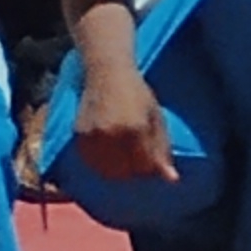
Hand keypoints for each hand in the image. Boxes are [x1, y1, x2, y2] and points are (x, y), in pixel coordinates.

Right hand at [66, 54, 175, 181]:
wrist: (106, 71)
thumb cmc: (137, 92)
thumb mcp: (156, 117)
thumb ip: (162, 149)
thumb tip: (171, 179)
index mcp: (136, 128)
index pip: (145, 167)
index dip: (150, 168)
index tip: (150, 160)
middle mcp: (113, 134)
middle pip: (125, 172)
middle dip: (133, 169)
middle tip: (136, 157)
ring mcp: (93, 135)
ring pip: (106, 170)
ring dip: (116, 168)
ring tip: (121, 153)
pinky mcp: (79, 134)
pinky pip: (91, 161)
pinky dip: (99, 161)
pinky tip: (106, 149)